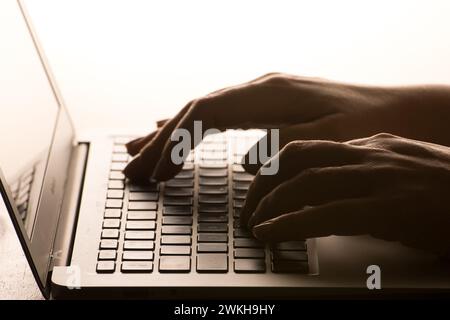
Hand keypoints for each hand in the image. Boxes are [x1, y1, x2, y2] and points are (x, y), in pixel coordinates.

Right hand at [124, 73, 412, 181]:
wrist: (394, 110)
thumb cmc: (365, 126)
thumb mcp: (328, 140)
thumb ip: (284, 147)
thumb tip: (248, 160)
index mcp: (269, 95)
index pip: (203, 114)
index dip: (172, 142)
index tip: (154, 171)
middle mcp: (260, 88)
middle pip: (195, 110)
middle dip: (160, 140)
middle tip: (132, 166)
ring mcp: (262, 93)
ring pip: (203, 110)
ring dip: (171, 131)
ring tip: (141, 149)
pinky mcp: (267, 103)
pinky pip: (219, 113)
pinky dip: (193, 125)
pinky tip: (178, 129)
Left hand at [241, 133, 449, 255]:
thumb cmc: (448, 188)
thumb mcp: (402, 169)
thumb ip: (367, 170)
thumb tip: (332, 185)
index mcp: (371, 145)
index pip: (309, 148)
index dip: (276, 167)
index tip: (260, 185)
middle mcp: (370, 155)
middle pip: (297, 159)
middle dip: (264, 184)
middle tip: (249, 207)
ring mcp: (378, 178)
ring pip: (305, 183)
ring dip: (270, 205)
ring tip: (254, 224)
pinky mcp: (388, 208)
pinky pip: (324, 214)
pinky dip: (290, 224)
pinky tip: (271, 234)